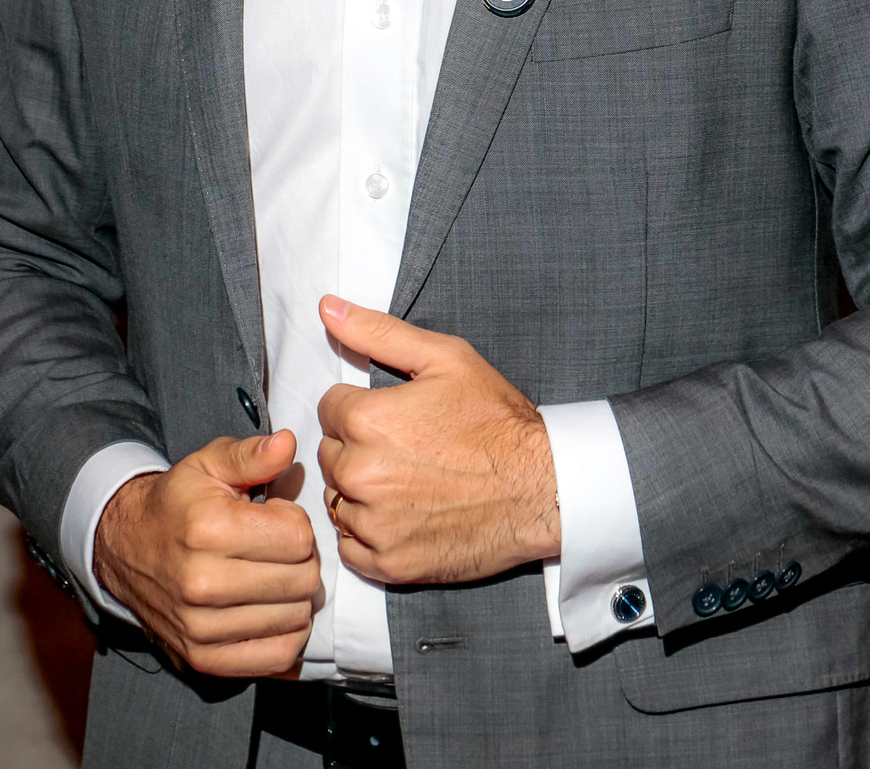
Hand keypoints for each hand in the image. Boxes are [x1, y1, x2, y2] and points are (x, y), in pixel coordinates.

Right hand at [93, 431, 318, 677]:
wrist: (126, 548)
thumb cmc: (178, 503)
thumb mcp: (209, 464)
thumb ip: (252, 454)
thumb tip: (288, 443)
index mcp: (210, 530)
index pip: (299, 537)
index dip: (297, 522)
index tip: (277, 518)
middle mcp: (204, 584)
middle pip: (302, 580)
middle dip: (303, 559)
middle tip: (280, 548)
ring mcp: (201, 628)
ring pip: (295, 618)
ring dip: (296, 596)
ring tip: (274, 575)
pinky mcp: (203, 658)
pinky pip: (277, 656)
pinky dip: (287, 634)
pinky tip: (273, 609)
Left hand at [316, 296, 559, 584]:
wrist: (542, 488)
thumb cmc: (496, 421)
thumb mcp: (444, 358)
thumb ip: (377, 332)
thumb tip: (327, 307)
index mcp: (367, 420)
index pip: (330, 408)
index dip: (362, 406)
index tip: (396, 415)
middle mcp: (361, 474)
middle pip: (331, 453)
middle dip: (359, 446)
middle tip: (407, 447)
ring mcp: (374, 524)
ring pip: (339, 498)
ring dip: (362, 491)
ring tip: (410, 481)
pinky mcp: (389, 563)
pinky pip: (351, 546)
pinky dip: (370, 532)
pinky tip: (405, 514)